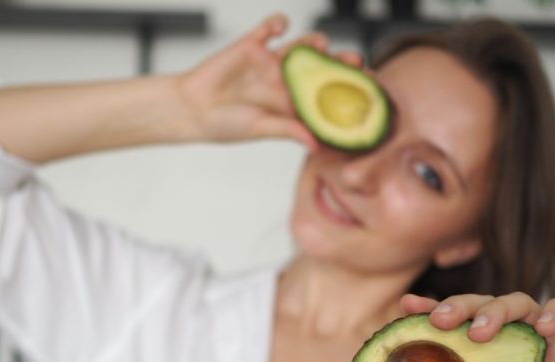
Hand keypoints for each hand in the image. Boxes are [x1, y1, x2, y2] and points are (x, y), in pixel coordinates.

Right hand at [177, 13, 360, 148]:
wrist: (190, 109)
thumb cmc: (223, 125)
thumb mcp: (260, 129)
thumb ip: (288, 130)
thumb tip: (317, 144)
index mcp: (290, 104)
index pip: (324, 96)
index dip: (344, 91)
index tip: (364, 88)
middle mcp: (284, 82)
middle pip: (320, 68)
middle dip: (338, 63)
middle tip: (354, 60)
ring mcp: (268, 62)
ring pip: (301, 46)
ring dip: (314, 42)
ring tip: (320, 45)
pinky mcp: (251, 46)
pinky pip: (270, 28)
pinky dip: (278, 22)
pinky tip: (281, 28)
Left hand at [400, 292, 554, 361]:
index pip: (461, 338)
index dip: (433, 319)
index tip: (404, 310)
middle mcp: (525, 356)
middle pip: (486, 312)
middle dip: (460, 307)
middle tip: (437, 319)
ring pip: (524, 304)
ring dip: (499, 309)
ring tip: (482, 330)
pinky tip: (543, 326)